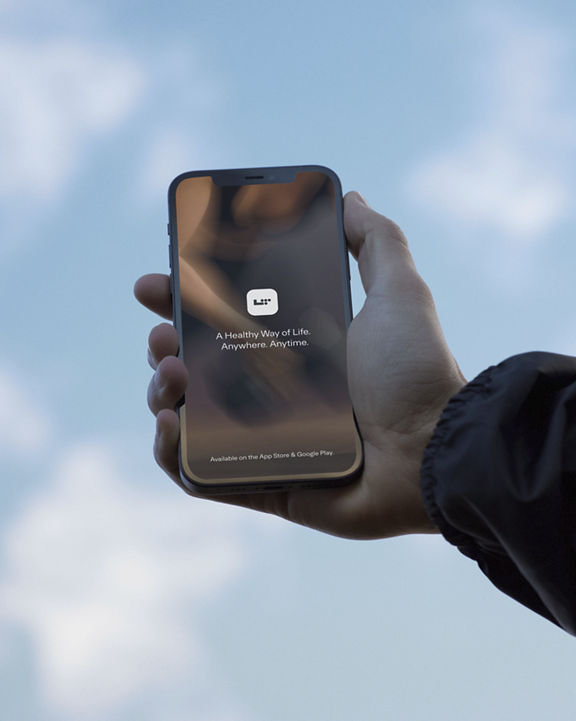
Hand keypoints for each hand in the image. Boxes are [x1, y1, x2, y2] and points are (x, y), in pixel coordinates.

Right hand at [134, 192, 465, 538]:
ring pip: (189, 416)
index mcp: (296, 348)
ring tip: (171, 373)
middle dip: (165, 343)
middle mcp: (274, 392)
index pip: (226, 322)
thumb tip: (352, 198)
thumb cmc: (417, 371)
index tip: (162, 281)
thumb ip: (376, 241)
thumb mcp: (399, 292)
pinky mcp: (263, 484)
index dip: (187, 300)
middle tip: (162, 332)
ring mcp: (264, 440)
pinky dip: (171, 453)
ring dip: (161, 391)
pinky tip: (171, 424)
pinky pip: (199, 474)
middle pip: (197, 367)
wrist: (435, 450)